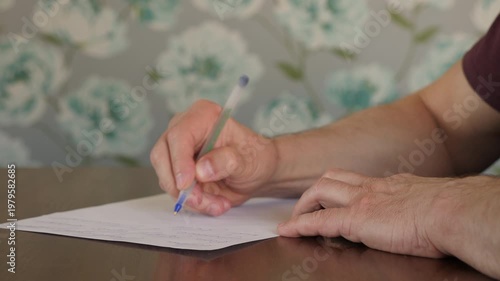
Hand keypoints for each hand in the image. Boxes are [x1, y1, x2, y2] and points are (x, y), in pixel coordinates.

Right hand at [150, 100, 278, 215]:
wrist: (256, 172)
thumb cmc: (255, 158)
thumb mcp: (248, 161)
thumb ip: (227, 162)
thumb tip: (201, 170)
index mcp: (203, 116)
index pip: (179, 135)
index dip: (179, 160)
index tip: (186, 183)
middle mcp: (184, 128)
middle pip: (162, 155)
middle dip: (178, 184)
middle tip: (200, 200)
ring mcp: (177, 150)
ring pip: (166, 177)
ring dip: (189, 197)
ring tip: (217, 204)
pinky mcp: (176, 170)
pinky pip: (173, 189)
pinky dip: (192, 202)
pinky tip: (214, 203)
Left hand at [278, 169, 451, 257]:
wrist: (452, 211)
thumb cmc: (449, 211)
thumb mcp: (428, 201)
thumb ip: (414, 205)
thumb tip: (417, 216)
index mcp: (389, 185)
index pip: (354, 180)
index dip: (337, 188)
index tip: (330, 198)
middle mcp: (371, 188)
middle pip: (332, 178)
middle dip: (314, 192)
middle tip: (305, 208)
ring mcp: (362, 201)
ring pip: (320, 190)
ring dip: (303, 205)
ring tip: (294, 220)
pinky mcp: (356, 220)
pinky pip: (320, 221)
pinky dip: (300, 225)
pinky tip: (288, 230)